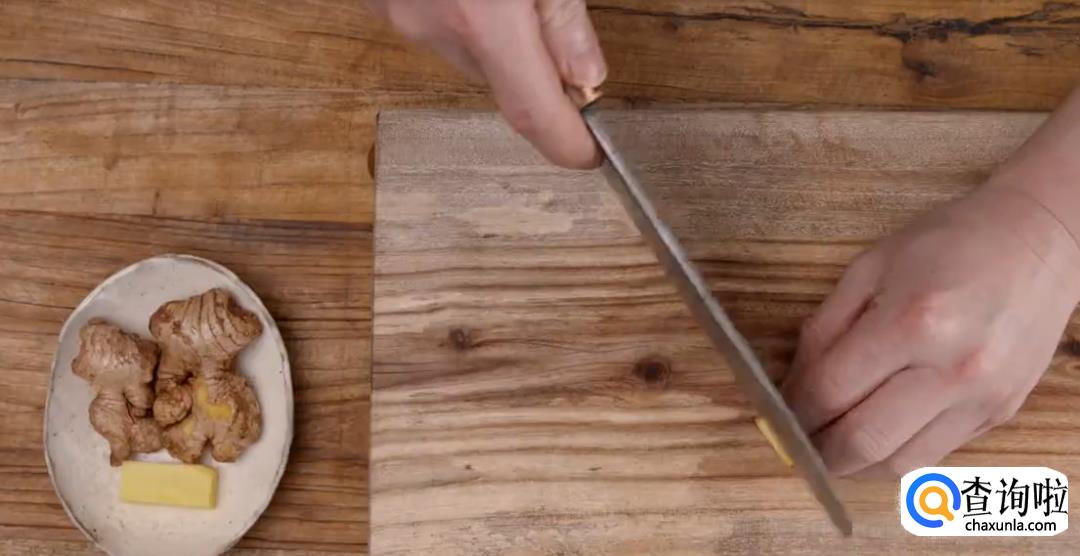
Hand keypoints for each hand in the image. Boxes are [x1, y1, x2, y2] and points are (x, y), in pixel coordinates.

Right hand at [367, 0, 605, 167]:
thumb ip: (562, 15)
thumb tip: (586, 76)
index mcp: (481, 17)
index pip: (533, 114)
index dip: (566, 144)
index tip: (589, 154)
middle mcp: (431, 28)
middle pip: (499, 80)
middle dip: (531, 64)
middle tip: (545, 16)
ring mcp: (395, 15)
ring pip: (464, 53)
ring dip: (490, 33)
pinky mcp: (377, 3)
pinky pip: (432, 26)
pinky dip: (455, 12)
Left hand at [782, 186, 1079, 476]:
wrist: (1040, 240)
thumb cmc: (948, 244)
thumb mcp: (868, 268)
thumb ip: (824, 330)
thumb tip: (793, 385)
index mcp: (913, 323)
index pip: (830, 391)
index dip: (794, 409)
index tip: (777, 412)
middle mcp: (952, 369)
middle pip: (863, 440)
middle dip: (818, 449)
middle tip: (797, 440)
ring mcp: (982, 398)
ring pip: (899, 463)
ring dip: (855, 463)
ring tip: (831, 443)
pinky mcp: (999, 412)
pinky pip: (934, 454)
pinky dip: (895, 453)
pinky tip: (876, 433)